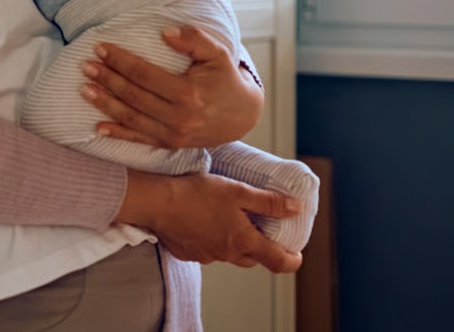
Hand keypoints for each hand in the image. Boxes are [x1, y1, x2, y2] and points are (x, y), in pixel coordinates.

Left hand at [82, 25, 263, 148]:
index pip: (144, 74)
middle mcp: (179, 117)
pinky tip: (98, 127)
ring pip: (131, 118)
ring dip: (105, 104)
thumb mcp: (217, 54)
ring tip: (84, 89)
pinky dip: (118, 134)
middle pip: (133, 96)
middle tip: (86, 66)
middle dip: (107, 79)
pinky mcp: (171, 144)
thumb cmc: (225, 79)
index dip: (120, 61)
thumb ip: (194, 39)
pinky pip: (139, 139)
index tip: (101, 48)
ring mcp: (174, 134)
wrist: (242, 115)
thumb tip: (165, 32)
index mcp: (188, 93)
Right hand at [117, 171, 302, 272]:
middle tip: (259, 229)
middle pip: (253, 258)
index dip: (292, 260)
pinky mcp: (187, 252)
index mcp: (244, 241)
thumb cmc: (196, 194)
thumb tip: (296, 208)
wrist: (157, 201)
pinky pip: (206, 250)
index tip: (296, 255)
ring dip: (233, 242)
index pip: (278, 262)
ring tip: (227, 221)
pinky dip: (210, 240)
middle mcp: (227, 254)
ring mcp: (206, 256)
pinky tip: (201, 222)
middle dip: (260, 247)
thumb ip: (269, 202)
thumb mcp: (238, 191)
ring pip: (228, 254)